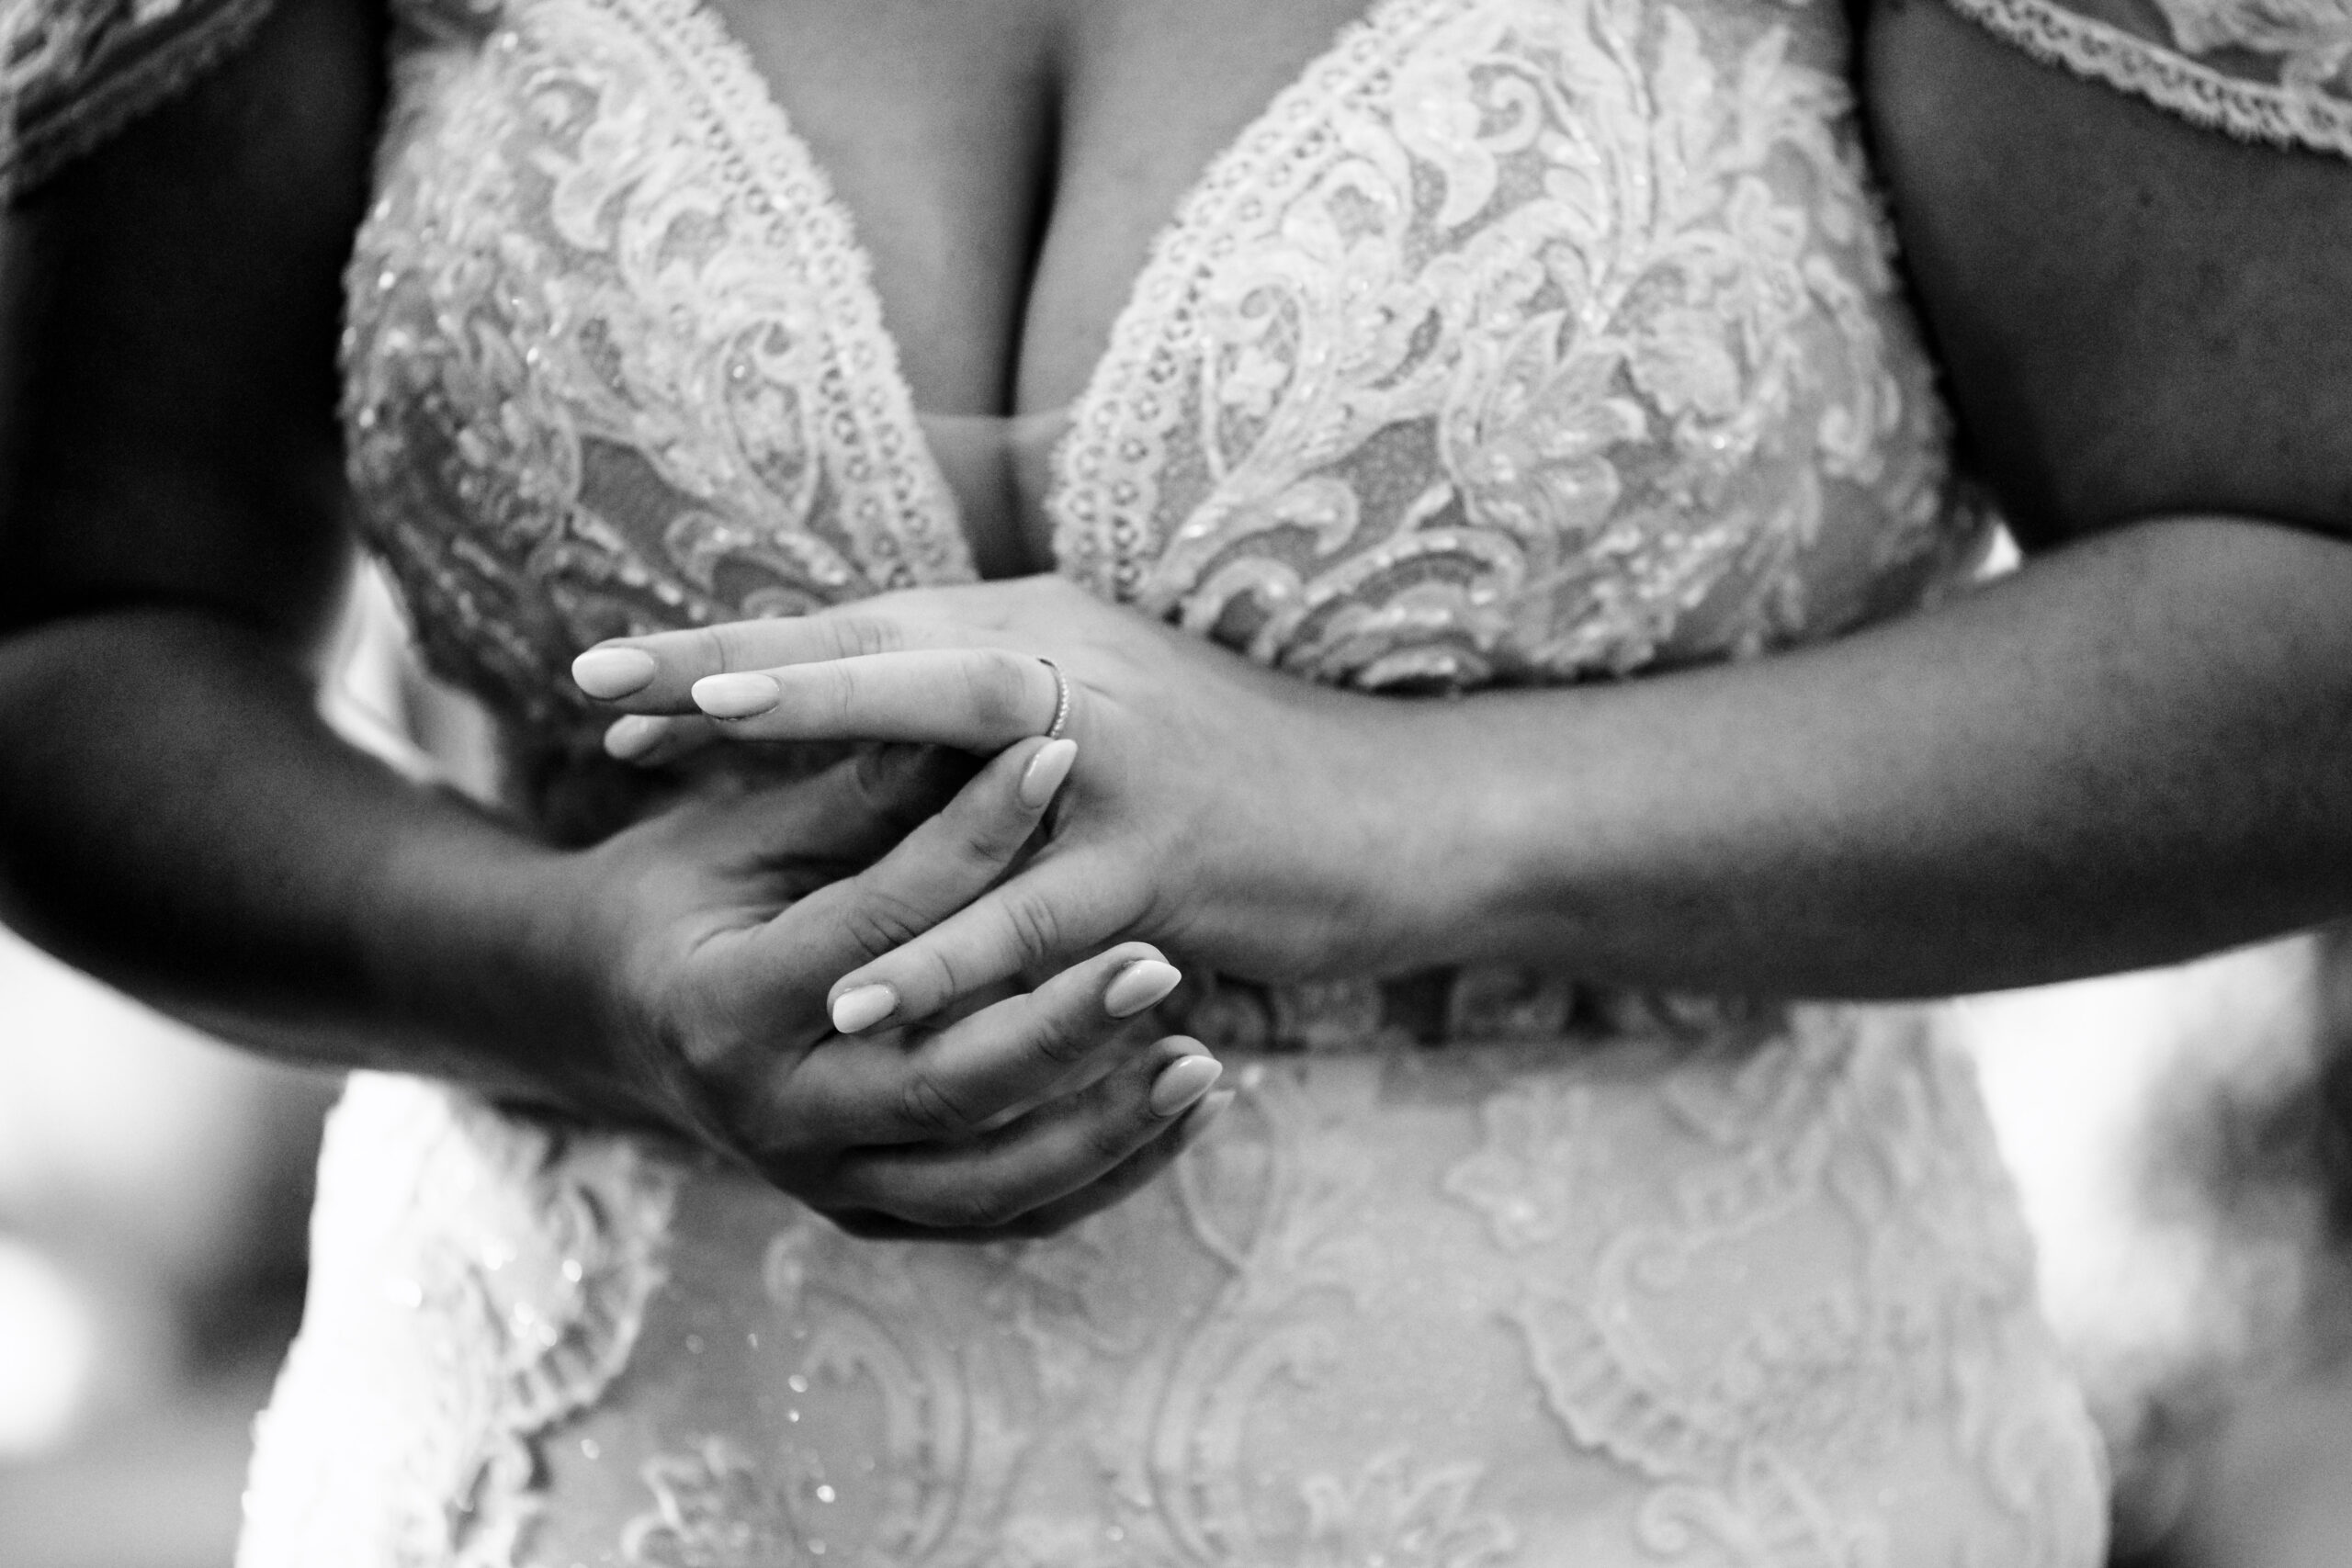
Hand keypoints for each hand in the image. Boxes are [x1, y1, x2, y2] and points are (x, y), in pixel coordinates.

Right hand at [539, 736, 1230, 1236]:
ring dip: (1106, 1124)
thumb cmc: (683, 893)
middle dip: (1062, 1025)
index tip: (1060, 755)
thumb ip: (861, 794)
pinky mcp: (870, 1211)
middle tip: (1161, 958)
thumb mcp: (747, 834)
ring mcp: (823, 1180)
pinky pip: (1005, 1217)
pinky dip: (1102, 1171)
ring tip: (1205, 1057)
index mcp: (724, 1006)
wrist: (606, 1015)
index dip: (969, 836)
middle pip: (943, 1083)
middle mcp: (770, 1116)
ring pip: (989, 1180)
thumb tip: (978, 713)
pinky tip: (1183, 1112)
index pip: (876, 924)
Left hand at [569, 576, 1427, 1030]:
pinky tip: (859, 995)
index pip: (864, 636)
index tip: (610, 679)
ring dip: (810, 791)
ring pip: (944, 776)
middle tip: (601, 693)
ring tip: (680, 816)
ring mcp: (1118, 766)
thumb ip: (991, 711)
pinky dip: (943, 957)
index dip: (737, 655)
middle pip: (877, 664)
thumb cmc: (1241, 770)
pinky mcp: (1165, 863)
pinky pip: (1032, 919)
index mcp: (1045, 636)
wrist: (1405, 813)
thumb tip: (868, 723)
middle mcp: (1071, 675)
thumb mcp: (1106, 707)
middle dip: (735, 675)